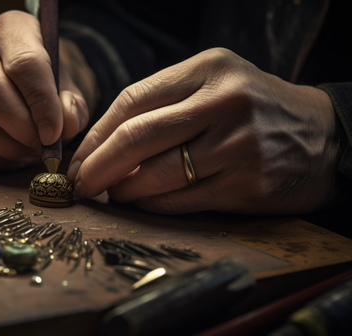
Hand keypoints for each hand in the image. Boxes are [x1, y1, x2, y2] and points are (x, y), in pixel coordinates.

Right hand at [0, 10, 95, 168]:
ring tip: (28, 151)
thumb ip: (73, 103)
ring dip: (3, 146)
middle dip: (18, 127)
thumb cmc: (49, 80)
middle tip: (41, 146)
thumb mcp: (70, 84)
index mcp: (11, 29)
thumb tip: (66, 124)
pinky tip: (10, 155)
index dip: (41, 103)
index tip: (54, 132)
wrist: (26, 82)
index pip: (23, 63)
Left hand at [67, 48, 340, 213]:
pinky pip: (181, 202)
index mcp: (207, 70)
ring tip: (112, 193)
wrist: (321, 135)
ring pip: (156, 176)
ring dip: (123, 190)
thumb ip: (161, 105)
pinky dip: (152, 206)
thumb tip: (99, 145)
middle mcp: (224, 103)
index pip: (131, 102)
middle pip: (137, 138)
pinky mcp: (247, 186)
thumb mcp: (211, 85)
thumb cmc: (252, 108)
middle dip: (97, 166)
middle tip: (79, 184)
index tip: (76, 158)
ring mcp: (238, 146)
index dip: (95, 136)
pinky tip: (143, 203)